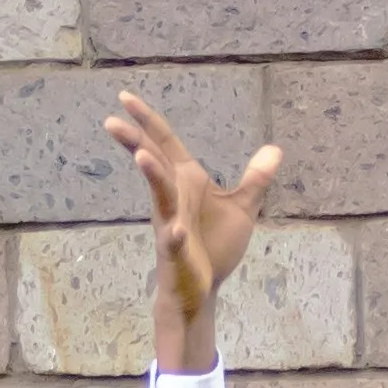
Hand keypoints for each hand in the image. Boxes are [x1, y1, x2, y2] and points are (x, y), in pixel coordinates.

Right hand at [111, 92, 278, 373]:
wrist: (202, 290)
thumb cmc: (214, 247)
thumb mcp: (242, 208)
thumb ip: (256, 179)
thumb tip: (275, 148)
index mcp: (187, 181)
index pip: (164, 144)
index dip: (147, 120)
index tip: (125, 97)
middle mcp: (174, 197)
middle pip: (153, 162)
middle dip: (134, 141)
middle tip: (112, 120)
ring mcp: (171, 223)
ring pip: (159, 196)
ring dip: (152, 177)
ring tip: (142, 157)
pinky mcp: (177, 251)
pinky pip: (174, 240)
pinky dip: (176, 234)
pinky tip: (177, 230)